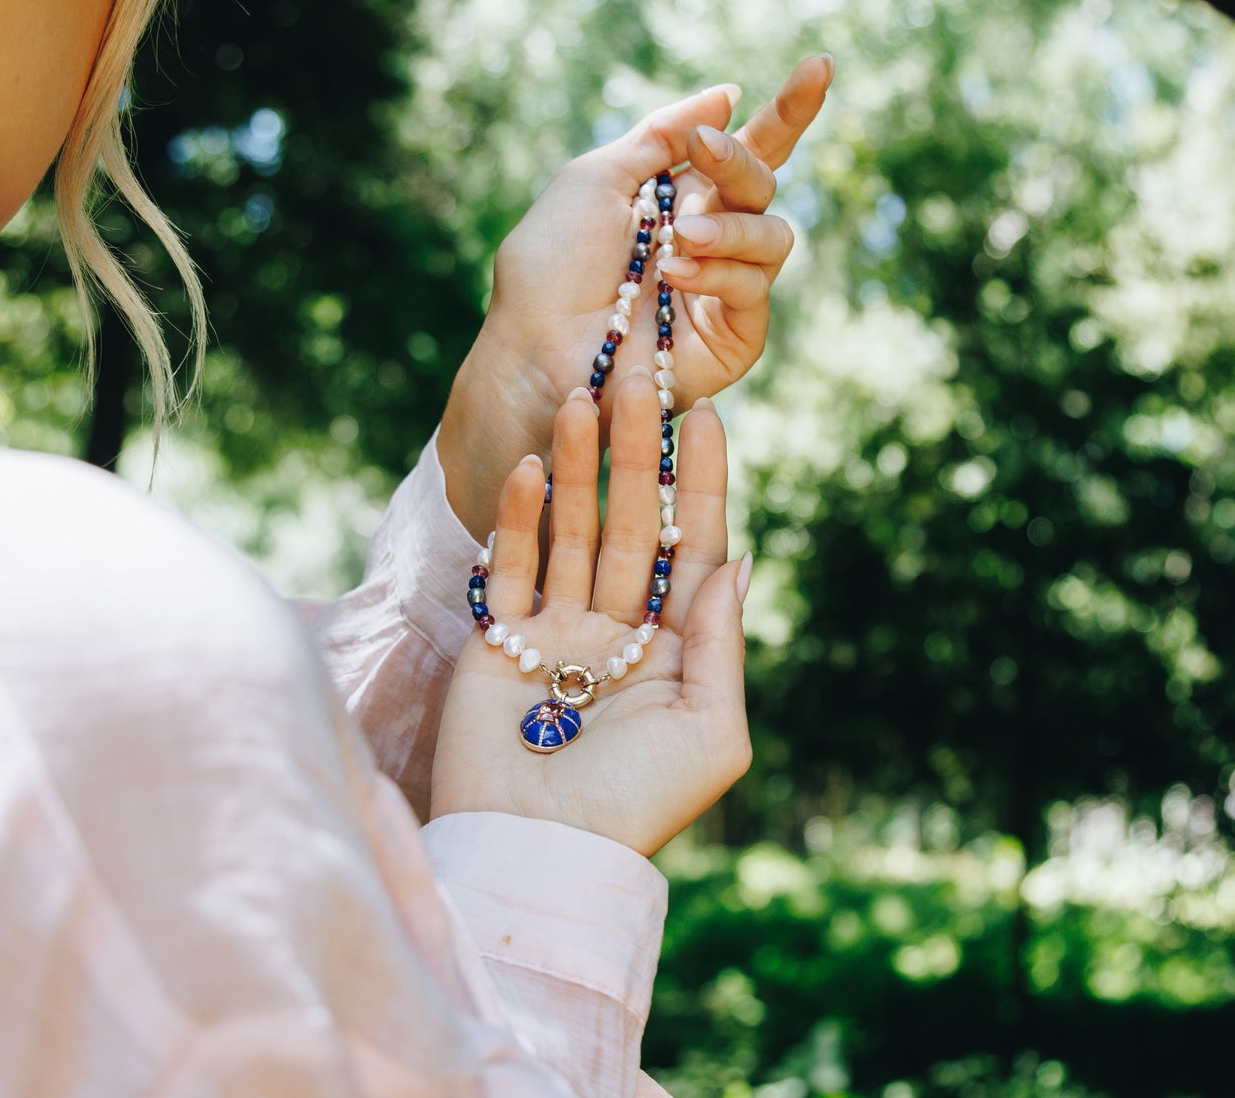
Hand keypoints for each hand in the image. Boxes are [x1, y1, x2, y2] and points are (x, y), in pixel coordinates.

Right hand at [430, 376, 752, 857]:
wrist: (536, 855)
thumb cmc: (635, 806)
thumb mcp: (712, 731)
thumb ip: (722, 644)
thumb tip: (735, 560)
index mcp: (676, 653)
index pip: (694, 548)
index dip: (703, 482)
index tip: (707, 415)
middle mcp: (619, 634)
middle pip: (633, 525)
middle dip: (636, 453)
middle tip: (637, 379)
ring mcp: (557, 634)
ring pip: (572, 531)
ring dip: (576, 466)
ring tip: (578, 398)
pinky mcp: (499, 641)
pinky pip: (511, 566)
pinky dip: (518, 516)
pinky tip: (526, 465)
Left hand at [438, 54, 833, 534]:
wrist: (532, 348)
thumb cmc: (550, 267)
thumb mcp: (596, 178)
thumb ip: (661, 136)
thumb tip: (728, 94)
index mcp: (679, 195)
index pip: (748, 147)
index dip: (788, 109)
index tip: (818, 64)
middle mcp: (710, 237)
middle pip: (764, 183)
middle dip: (740, 161)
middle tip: (705, 152)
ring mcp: (725, 289)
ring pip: (774, 237)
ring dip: (730, 227)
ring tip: (680, 238)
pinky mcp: (733, 339)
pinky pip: (755, 292)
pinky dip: (720, 274)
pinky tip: (677, 275)